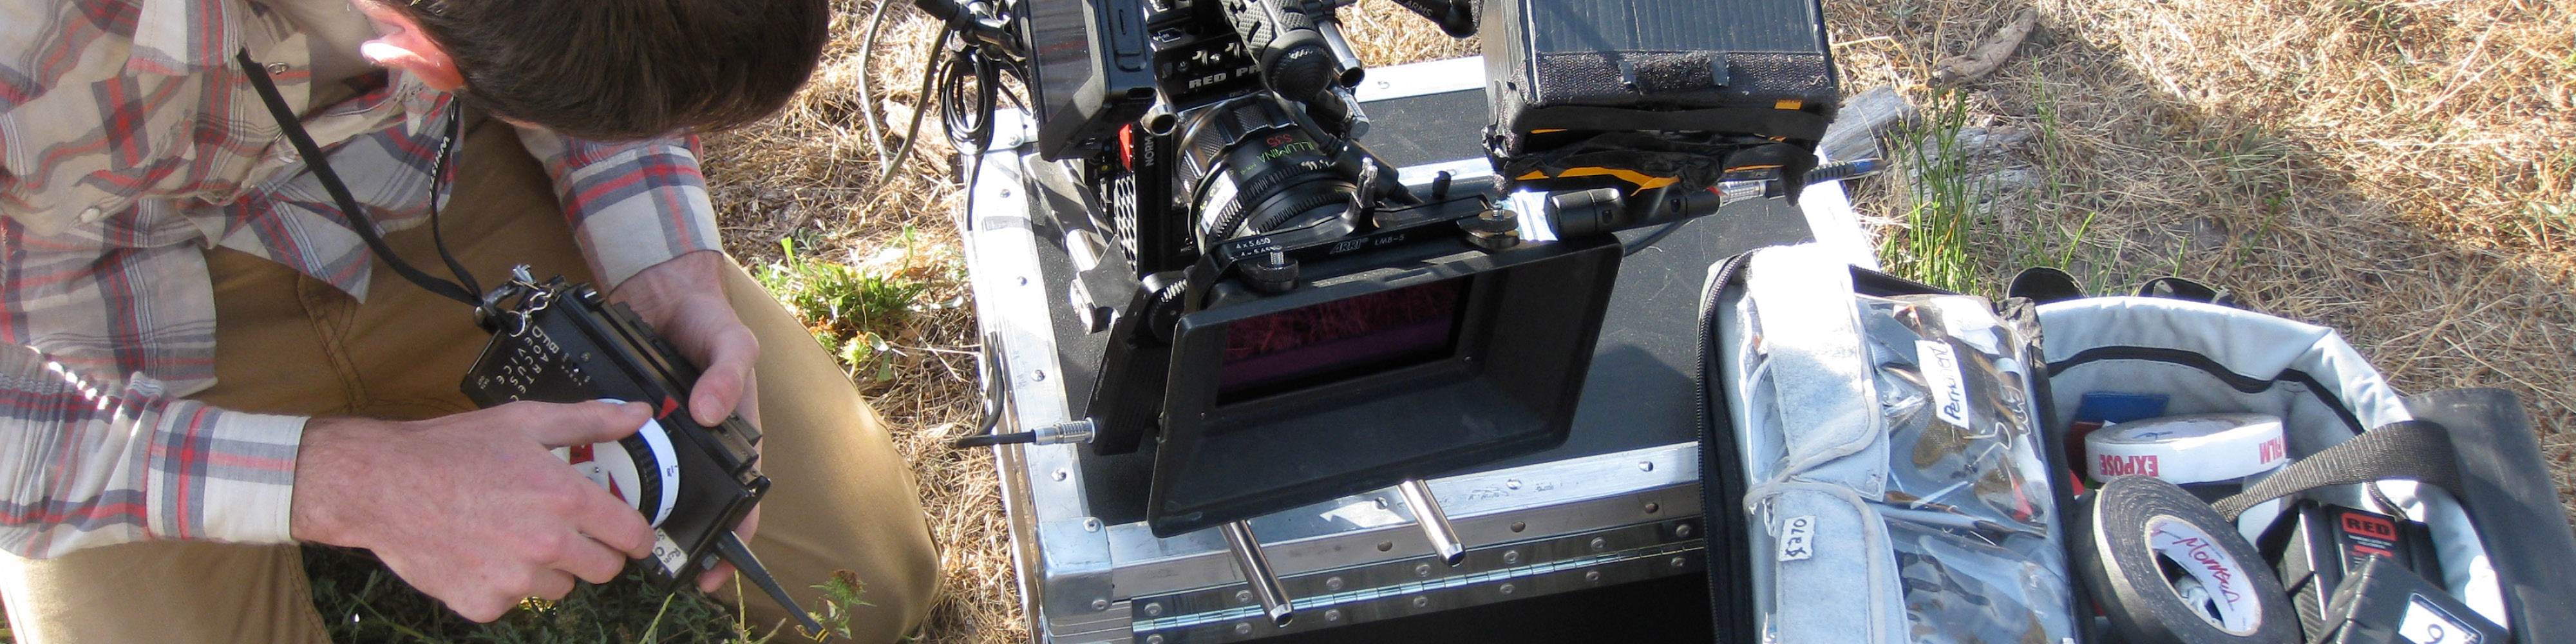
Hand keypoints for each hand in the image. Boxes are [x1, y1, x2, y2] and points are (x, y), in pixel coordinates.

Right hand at [291, 401, 659, 621]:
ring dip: (548, 568)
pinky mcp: (484, 603)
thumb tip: (640, 413)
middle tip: (567, 532)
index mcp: (566, 499)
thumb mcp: (525, 421)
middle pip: (604, 569)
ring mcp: (515, 579)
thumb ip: (591, 420)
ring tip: (513, 535)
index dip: (637, 536)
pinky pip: (514, 600)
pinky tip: (480, 553)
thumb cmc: (450, 450)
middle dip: (594, 551)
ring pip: (561, 587)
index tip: (631, 536)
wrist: (382, 485)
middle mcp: (547, 544)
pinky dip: (502, 583)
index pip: (632, 536)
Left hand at [609, 250, 761, 590]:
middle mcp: (698, 445)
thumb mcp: (734, 343)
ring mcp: (662, 438)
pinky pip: (617, 455)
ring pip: (650, 486)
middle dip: (675, 536)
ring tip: (610, 529)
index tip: (712, 572)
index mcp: (735, 437)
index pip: (742, 500)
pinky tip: (585, 485)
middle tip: (648, 558)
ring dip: (634, 505)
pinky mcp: (629, 426)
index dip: (731, 540)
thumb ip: (727, 374)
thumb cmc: (711, 322)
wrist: (663, 292)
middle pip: (692, 503)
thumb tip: (711, 413)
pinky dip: (604, 469)